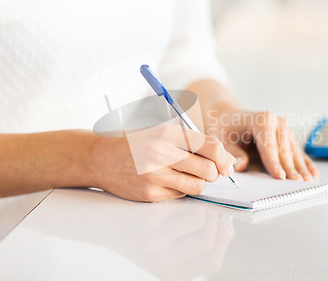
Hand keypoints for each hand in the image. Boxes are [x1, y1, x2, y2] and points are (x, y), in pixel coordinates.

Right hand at [87, 124, 235, 201]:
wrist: (100, 158)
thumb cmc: (136, 143)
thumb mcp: (161, 130)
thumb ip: (192, 140)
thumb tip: (225, 158)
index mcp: (167, 133)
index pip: (210, 146)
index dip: (224, 157)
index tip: (227, 164)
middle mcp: (161, 153)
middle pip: (208, 169)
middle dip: (213, 172)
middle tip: (209, 171)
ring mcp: (154, 175)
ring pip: (197, 185)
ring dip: (198, 182)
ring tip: (186, 174)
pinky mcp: (149, 193)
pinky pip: (180, 195)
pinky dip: (180, 189)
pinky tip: (168, 181)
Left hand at [207, 109, 318, 181]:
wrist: (230, 117)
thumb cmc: (226, 128)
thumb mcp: (222, 139)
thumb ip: (232, 153)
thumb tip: (241, 165)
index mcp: (261, 119)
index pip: (269, 144)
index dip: (274, 162)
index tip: (280, 177)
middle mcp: (276, 121)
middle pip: (284, 150)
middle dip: (290, 168)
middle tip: (296, 184)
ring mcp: (284, 128)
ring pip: (293, 152)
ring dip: (301, 168)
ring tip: (307, 182)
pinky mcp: (288, 136)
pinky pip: (298, 152)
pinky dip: (305, 163)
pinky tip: (313, 173)